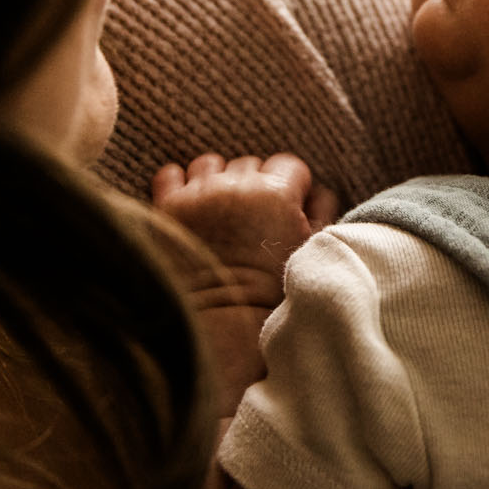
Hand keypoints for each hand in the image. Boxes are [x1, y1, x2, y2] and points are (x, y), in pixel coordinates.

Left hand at [151, 153, 339, 416]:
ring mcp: (199, 194)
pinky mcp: (168, 206)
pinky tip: (190, 208)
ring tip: (219, 211)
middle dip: (255, 186)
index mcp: (278, 193)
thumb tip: (316, 192)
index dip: (291, 187)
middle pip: (251, 164)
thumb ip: (321, 212)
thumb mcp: (309, 251)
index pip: (290, 165)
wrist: (220, 325)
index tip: (286, 208)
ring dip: (216, 181)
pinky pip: (170, 173)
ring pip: (211, 164)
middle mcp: (237, 185)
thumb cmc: (271, 295)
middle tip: (254, 218)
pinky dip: (180, 185)